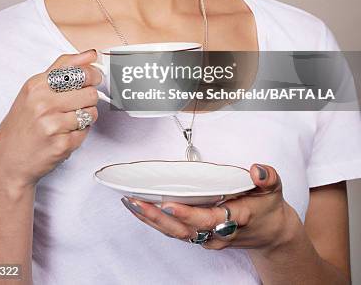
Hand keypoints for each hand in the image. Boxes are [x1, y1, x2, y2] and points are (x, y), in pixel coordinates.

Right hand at [0, 49, 102, 189]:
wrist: (7, 160)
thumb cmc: (22, 123)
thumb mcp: (34, 89)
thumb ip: (63, 67)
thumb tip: (90, 54)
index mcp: (37, 85)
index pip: (79, 72)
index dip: (92, 75)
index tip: (93, 78)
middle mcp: (43, 104)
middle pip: (90, 93)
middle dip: (88, 98)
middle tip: (77, 103)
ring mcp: (52, 125)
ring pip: (91, 113)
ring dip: (84, 117)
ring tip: (67, 121)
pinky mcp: (61, 145)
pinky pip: (85, 133)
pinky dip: (78, 134)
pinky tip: (63, 135)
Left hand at [121, 163, 297, 252]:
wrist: (271, 235)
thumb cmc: (268, 208)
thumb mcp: (275, 189)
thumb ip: (268, 178)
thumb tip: (258, 170)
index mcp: (236, 218)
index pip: (209, 219)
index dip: (188, 214)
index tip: (169, 203)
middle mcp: (218, 232)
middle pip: (185, 230)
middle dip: (159, 217)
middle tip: (137, 201)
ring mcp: (208, 237)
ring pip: (176, 233)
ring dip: (152, 220)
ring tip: (131, 203)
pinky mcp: (200, 236)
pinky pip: (175, 231)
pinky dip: (156, 221)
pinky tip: (140, 209)